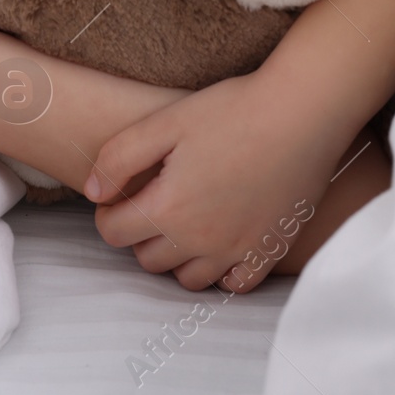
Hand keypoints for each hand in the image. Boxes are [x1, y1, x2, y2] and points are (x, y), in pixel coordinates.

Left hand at [85, 70, 356, 292]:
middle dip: (141, 235)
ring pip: (188, 279)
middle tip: (154, 202)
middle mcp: (199, 240)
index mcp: (167, 208)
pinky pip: (235, 284)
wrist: (302, 113)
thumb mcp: (164, 121)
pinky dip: (221, 273)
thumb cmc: (233, 110)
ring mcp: (236, 251)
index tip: (120, 194)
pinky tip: (221, 243)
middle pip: (147, 259)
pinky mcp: (269, 250)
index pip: (114, 233)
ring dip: (177, 257)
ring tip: (185, 223)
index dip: (109, 212)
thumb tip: (92, 192)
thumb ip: (118, 158)